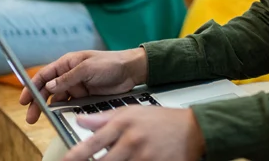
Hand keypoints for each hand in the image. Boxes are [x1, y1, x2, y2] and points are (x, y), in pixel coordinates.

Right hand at [21, 48, 148, 123]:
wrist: (131, 71)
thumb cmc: (110, 63)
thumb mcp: (88, 68)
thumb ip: (68, 78)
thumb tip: (49, 86)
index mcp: (67, 63)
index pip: (45, 75)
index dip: (32, 86)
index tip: (24, 99)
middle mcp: (69, 74)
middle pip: (48, 89)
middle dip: (37, 102)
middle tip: (31, 116)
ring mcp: (77, 86)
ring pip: (57, 98)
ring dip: (49, 108)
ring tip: (42, 118)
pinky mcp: (85, 96)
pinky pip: (70, 104)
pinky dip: (63, 110)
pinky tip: (59, 116)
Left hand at [63, 107, 204, 160]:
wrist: (193, 130)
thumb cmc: (161, 121)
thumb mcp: (131, 112)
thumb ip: (104, 118)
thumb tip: (80, 120)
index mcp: (123, 125)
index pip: (92, 143)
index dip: (75, 156)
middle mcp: (131, 142)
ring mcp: (144, 158)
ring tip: (118, 158)